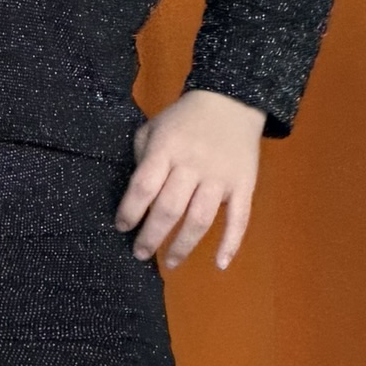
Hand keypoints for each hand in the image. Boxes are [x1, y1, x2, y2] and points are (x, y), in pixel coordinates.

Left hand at [114, 90, 266, 271]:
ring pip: (200, 219)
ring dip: (183, 246)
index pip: (144, 186)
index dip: (130, 211)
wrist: (232, 101)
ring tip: (170, 262)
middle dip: (151, 236)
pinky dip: (231, 243)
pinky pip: (239, 219)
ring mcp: (220, 178)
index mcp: (166, 149)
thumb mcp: (155, 127)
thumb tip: (136, 195)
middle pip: (169, 209)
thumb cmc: (185, 118)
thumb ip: (142, 156)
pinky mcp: (244, 186)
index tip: (121, 227)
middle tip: (140, 253)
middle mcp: (192, 166)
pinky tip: (220, 265)